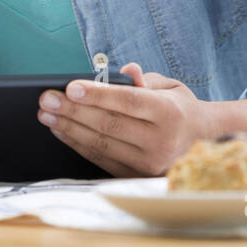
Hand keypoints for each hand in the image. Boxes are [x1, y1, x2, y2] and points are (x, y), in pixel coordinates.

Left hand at [37, 62, 213, 177]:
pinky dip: (77, 144)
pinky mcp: (135, 176)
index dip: (97, 95)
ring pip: (100, 144)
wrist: (200, 142)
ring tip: (47, 114)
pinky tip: (61, 130)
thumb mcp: (169, 86)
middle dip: (73, 111)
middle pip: (108, 124)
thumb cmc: (177, 108)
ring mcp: (148, 163)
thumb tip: (126, 70)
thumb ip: (144, 79)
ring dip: (69, 128)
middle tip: (46, 99)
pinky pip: (100, 159)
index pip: (127, 102)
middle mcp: (160, 141)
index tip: (69, 87)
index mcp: (169, 113)